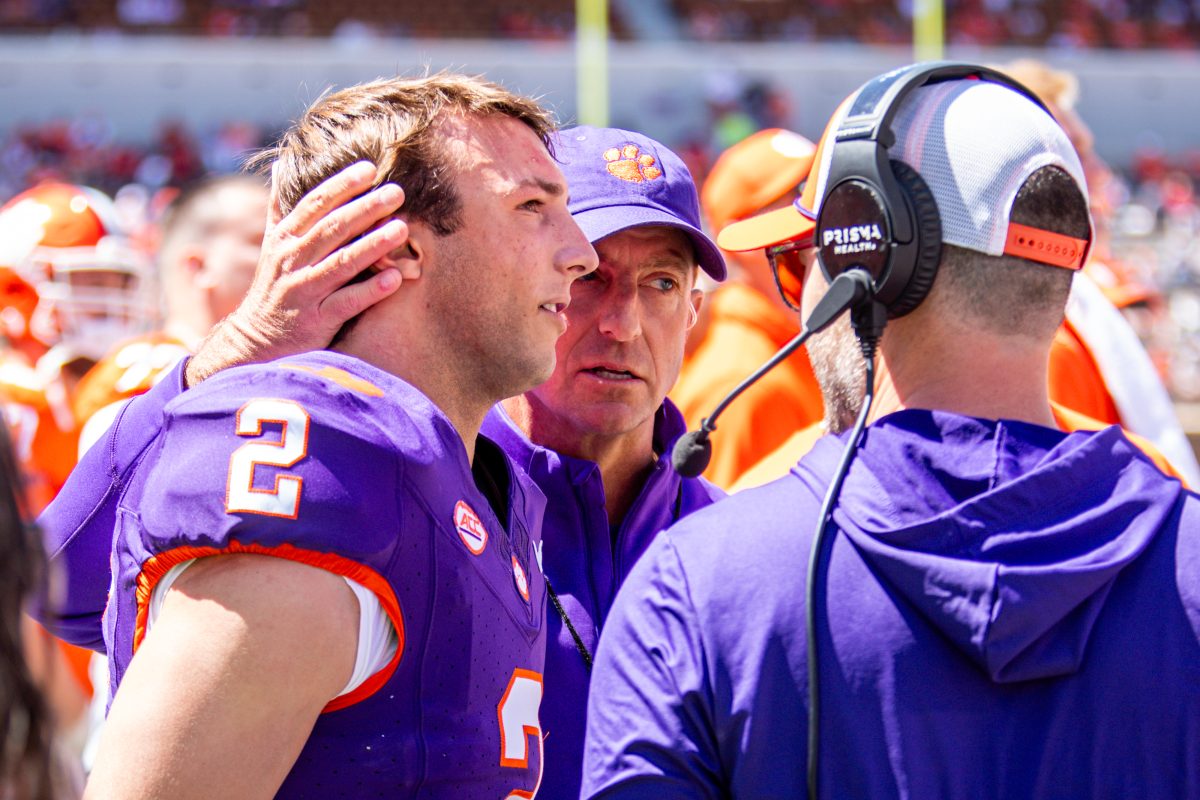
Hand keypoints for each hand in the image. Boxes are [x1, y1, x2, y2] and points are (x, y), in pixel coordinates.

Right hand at [185, 161, 411, 385]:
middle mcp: (292, 261)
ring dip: (373, 245)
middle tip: (397, 192)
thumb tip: (282, 163)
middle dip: (365, 208)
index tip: (369, 169)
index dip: (341, 186)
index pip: (315, 204)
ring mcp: (304, 291)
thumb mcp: (271, 244)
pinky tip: (395, 278)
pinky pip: (346, 303)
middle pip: (332, 229)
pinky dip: (370, 290)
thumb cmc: (274, 286)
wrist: (258, 340)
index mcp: (285, 239)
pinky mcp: (317, 320)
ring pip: (341, 263)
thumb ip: (279, 205)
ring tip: (402, 229)